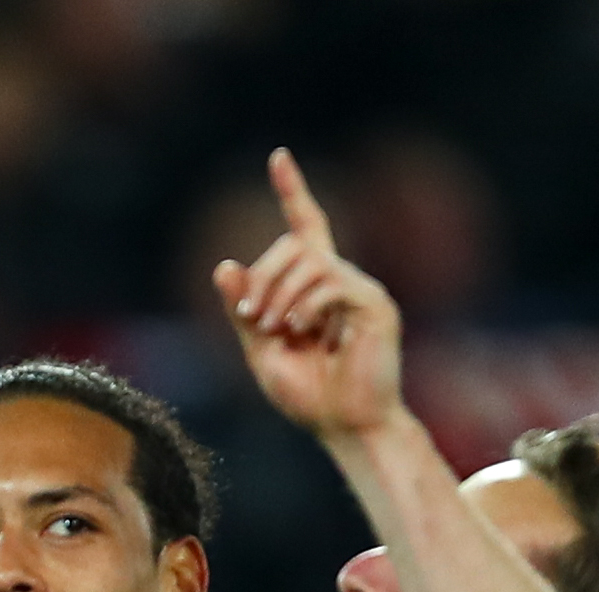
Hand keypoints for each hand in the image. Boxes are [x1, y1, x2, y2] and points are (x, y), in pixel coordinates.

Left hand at [213, 148, 405, 440]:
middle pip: (295, 244)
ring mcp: (360, 291)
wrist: (346, 427)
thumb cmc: (309, 396)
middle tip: (250, 319)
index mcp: (314, 288)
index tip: (278, 157)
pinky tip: (300, 331)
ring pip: (311, 262)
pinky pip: (332, 284)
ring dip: (278, 294)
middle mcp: (340, 280)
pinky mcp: (375, 307)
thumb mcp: (261, 352)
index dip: (292, 191)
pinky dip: (305, 306)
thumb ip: (243, 310)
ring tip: (272, 330)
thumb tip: (223, 265)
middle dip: (263, 276)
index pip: (305, 227)